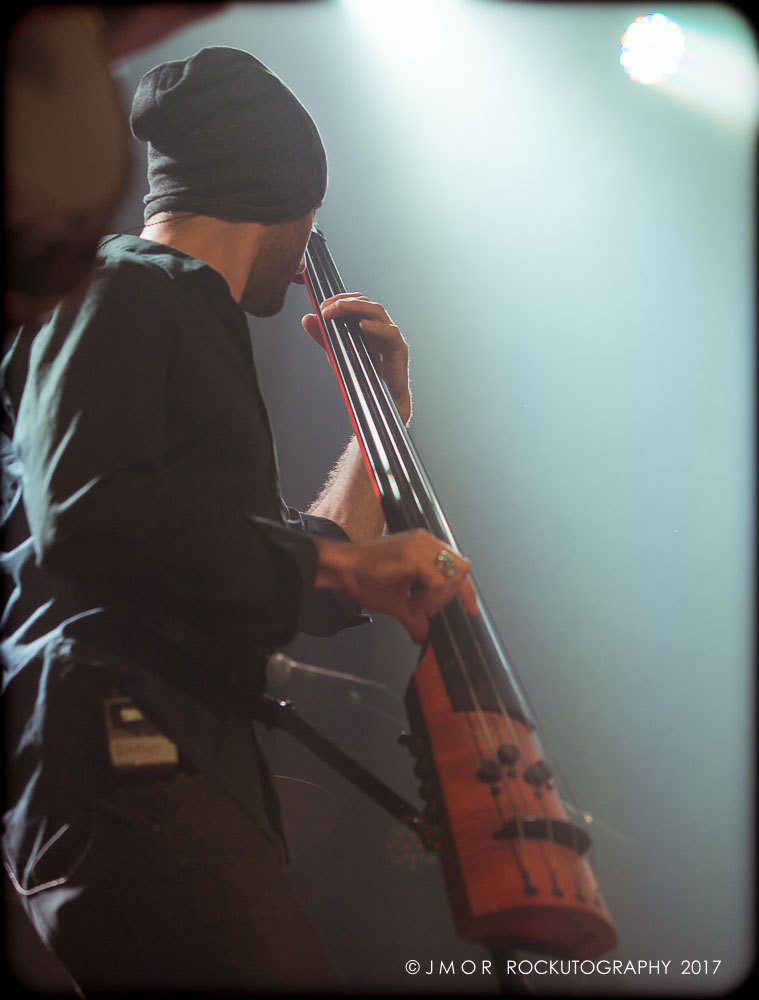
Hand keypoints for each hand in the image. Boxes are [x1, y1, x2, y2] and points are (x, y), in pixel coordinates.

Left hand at [302, 293, 411, 423]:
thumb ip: (324, 337)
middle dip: (345, 301)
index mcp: (367, 324)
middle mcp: (380, 326)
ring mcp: (390, 336)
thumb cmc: (364, 376)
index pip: (356, 302)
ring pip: (377, 311)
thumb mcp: (338, 353)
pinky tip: (361, 326)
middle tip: (326, 308)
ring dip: (357, 307)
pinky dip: (376, 327)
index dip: (339, 299)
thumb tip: (307, 318)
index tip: (321, 305)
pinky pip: (389, 333)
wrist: (381, 402)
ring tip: (339, 308)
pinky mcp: (398, 348)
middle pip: (366, 302)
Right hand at [314, 530, 477, 642]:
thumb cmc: (363, 579)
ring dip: (437, 598)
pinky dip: (428, 599)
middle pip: (461, 569)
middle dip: (449, 596)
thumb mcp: (396, 602)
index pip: (457, 567)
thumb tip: (422, 635)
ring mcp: (420, 545)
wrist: (341, 569)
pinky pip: (437, 582)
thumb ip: (415, 616)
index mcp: (425, 547)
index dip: (466, 592)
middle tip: (425, 608)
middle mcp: (426, 541)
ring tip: (414, 605)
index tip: (471, 612)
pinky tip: (411, 603)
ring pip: (451, 576)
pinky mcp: (412, 554)